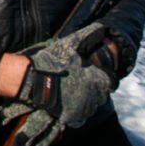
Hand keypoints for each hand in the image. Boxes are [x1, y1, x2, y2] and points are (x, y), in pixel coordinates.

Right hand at [0, 23, 115, 145]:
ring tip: (72, 90)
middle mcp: (96, 97)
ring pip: (91, 106)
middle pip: (102, 94)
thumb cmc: (53, 61)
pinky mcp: (72, 117)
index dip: (103, 76)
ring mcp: (84, 109)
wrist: (33, 80)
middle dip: (94, 88)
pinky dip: (76, 111)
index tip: (93, 73)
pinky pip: (80, 117)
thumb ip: (88, 35)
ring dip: (86, 99)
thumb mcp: (71, 44)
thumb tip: (101, 27)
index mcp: (100, 80)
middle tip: (80, 80)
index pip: (111, 81)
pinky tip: (68, 102)